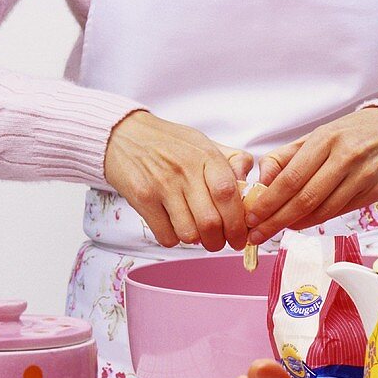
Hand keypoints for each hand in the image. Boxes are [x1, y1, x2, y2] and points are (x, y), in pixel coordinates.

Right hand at [104, 110, 254, 250]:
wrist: (123, 135)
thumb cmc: (171, 144)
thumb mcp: (205, 143)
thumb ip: (233, 162)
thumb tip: (253, 187)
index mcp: (206, 156)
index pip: (228, 194)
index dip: (238, 222)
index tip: (242, 236)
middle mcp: (184, 171)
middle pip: (211, 221)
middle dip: (220, 241)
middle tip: (220, 242)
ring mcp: (161, 185)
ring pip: (189, 233)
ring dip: (197, 241)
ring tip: (197, 234)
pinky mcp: (142, 198)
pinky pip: (166, 235)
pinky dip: (174, 240)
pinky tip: (175, 228)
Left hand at [245, 107, 377, 242]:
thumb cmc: (352, 135)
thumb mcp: (318, 135)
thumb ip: (286, 157)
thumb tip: (261, 182)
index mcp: (326, 139)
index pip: (291, 177)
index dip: (270, 201)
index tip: (253, 216)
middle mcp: (346, 157)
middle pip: (305, 198)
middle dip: (277, 220)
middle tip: (258, 233)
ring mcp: (362, 177)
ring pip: (323, 210)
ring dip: (297, 224)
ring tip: (278, 229)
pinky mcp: (373, 193)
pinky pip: (340, 213)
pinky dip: (317, 221)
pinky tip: (302, 222)